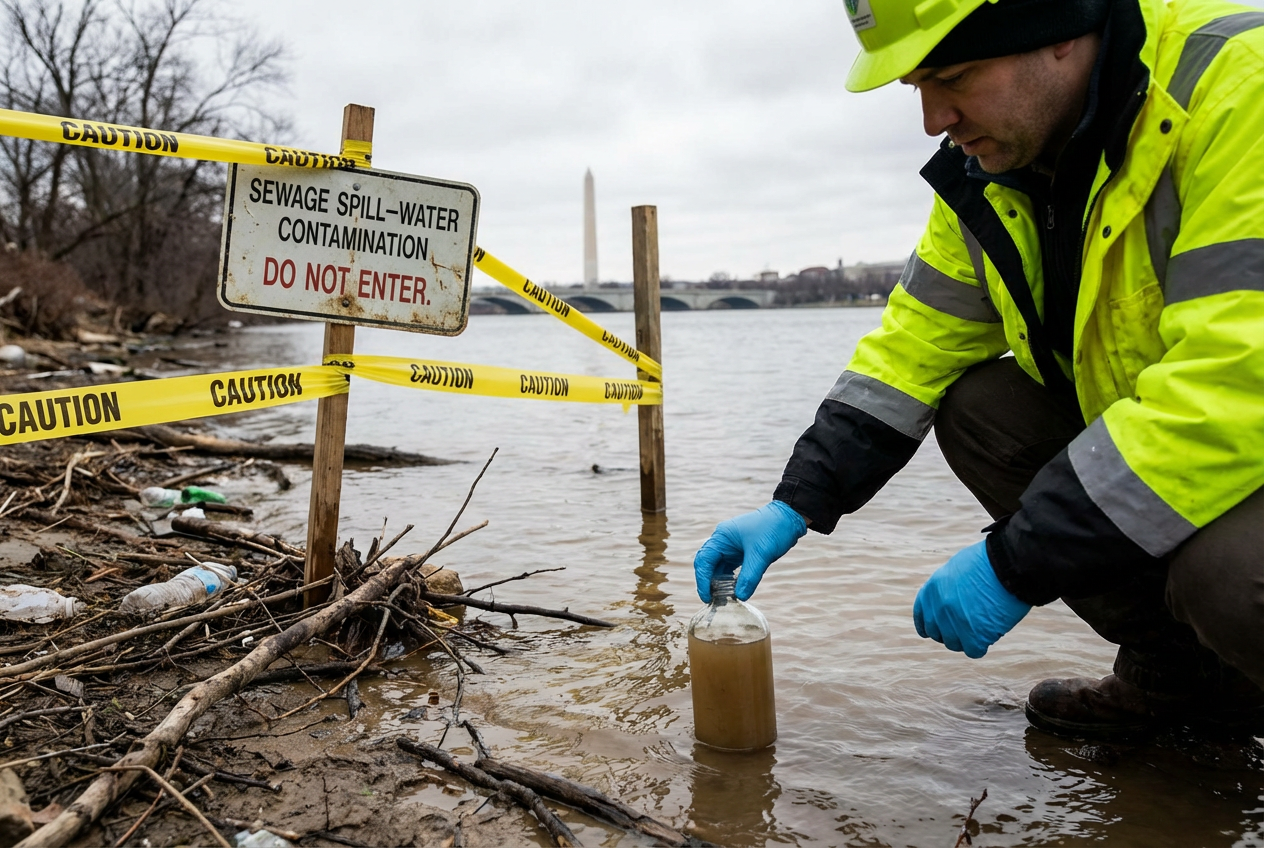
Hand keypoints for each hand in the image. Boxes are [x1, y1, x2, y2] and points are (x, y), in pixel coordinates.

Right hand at [693, 501, 806, 601]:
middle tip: (712, 602)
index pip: (704, 560)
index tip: (707, 597)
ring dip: (719, 584)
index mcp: (722, 536)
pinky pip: (729, 569)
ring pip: (718, 569)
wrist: (789, 518)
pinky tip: (733, 592)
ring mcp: (731, 547)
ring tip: (723, 600)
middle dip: (708, 583)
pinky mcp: (740, 553)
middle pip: (708, 565)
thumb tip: (740, 596)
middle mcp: (722, 541)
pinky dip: (729, 581)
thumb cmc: (774, 529)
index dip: (702, 580)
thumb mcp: (762, 554)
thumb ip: (750, 576)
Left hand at [913, 540, 1030, 657]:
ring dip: (967, 639)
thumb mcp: (957, 570)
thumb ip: (948, 589)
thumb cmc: (989, 562)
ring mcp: (954, 623)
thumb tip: (951, 602)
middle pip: (938, 634)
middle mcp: (938, 608)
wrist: (1008, 564)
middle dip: (952, 632)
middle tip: (969, 625)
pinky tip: (991, 633)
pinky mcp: (974, 636)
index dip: (929, 625)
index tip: (936, 630)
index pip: (921, 616)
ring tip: (984, 624)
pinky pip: (973, 651)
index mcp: (932, 589)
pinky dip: (982, 645)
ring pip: (954, 644)